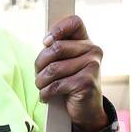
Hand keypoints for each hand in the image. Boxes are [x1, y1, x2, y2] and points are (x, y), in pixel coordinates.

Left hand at [35, 16, 106, 131]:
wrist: (87, 110)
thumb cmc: (72, 82)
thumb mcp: (67, 62)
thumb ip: (58, 49)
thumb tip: (46, 42)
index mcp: (87, 41)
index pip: (74, 22)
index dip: (57, 29)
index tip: (46, 42)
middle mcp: (93, 51)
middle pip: (56, 48)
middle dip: (40, 63)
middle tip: (38, 73)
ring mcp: (92, 67)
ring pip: (53, 68)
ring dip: (41, 81)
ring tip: (41, 86)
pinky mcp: (86, 83)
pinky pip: (56, 85)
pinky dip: (45, 93)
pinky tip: (46, 96)